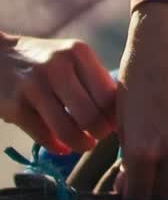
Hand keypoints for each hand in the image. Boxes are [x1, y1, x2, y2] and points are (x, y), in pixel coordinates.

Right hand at [0, 31, 115, 153]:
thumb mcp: (70, 58)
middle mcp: (57, 66)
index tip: (113, 124)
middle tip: (98, 137)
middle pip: (91, 115)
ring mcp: (34, 86)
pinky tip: (62, 146)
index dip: (113, 116)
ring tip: (84, 144)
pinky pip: (44, 137)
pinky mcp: (15, 106)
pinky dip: (57, 146)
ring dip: (80, 144)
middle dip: (99, 134)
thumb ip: (94, 80)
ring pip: (68, 130)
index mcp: (78, 52)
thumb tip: (119, 116)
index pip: (108, 95)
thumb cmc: (44, 62)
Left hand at [115, 3, 167, 199]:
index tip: (129, 183)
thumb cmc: (135, 80)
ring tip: (167, 157)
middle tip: (148, 173)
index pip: (139, 195)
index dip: (131, 192)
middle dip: (155, 187)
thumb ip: (127, 155)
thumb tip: (130, 180)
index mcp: (143, 151)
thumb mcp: (122, 120)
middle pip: (166, 193)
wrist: (166, 47)